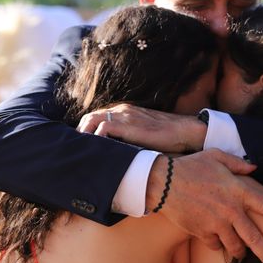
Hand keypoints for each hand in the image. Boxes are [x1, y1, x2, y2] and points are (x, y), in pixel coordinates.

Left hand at [77, 103, 205, 152]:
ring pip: (92, 120)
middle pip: (89, 117)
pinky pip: (103, 128)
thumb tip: (116, 152)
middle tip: (79, 150)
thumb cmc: (166, 136)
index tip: (83, 145)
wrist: (183, 131)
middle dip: (81, 133)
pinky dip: (96, 138)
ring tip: (83, 151)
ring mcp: (124, 116)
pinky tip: (96, 150)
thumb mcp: (142, 132)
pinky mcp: (129, 125)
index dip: (86, 131)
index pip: (96, 117)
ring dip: (85, 135)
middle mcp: (121, 110)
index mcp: (123, 111)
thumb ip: (128, 136)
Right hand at [148, 149, 262, 262]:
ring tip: (244, 254)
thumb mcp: (216, 157)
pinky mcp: (202, 232)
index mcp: (238, 190)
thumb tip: (253, 168)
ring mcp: (216, 223)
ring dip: (240, 251)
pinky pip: (215, 245)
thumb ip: (237, 164)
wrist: (163, 182)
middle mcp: (230, 210)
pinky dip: (218, 244)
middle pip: (254, 237)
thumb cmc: (191, 166)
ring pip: (234, 246)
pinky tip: (217, 240)